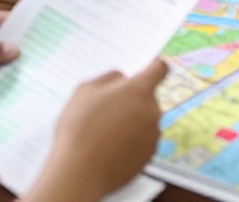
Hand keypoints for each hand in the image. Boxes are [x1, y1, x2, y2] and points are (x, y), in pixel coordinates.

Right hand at [36, 59, 168, 199]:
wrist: (80, 172)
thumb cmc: (79, 127)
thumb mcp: (85, 90)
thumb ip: (109, 78)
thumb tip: (122, 78)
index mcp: (139, 90)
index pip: (159, 69)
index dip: (153, 67)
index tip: (148, 68)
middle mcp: (153, 111)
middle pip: (147, 99)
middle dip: (131, 101)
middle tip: (106, 111)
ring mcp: (153, 136)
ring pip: (144, 122)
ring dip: (130, 123)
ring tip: (103, 134)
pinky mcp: (148, 156)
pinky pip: (141, 142)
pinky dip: (129, 143)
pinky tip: (108, 149)